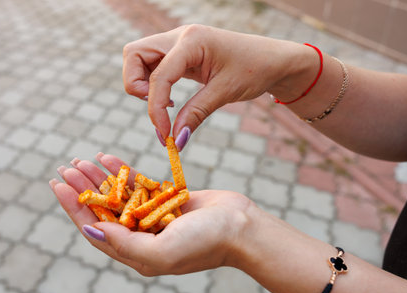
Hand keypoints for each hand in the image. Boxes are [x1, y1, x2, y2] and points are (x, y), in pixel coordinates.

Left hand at [50, 153, 254, 274]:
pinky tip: (109, 159)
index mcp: (136, 253)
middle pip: (104, 209)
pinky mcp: (165, 200)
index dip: (74, 208)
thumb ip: (125, 244)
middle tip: (67, 167)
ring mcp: (153, 216)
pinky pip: (138, 184)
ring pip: (119, 195)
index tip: (58, 185)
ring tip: (82, 160)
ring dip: (100, 177)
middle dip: (84, 188)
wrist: (240, 227)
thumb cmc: (205, 243)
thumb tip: (90, 231)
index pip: (95, 228)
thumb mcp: (162, 251)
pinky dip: (123, 172)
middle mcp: (141, 236)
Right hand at [123, 24, 312, 140]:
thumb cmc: (255, 69)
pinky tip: (172, 99)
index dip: (155, 108)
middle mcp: (179, 36)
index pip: (159, 75)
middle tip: (158, 108)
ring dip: (142, 83)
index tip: (165, 134)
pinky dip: (154, 84)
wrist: (273, 60)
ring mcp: (178, 43)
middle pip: (133, 54)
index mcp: (192, 41)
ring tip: (165, 104)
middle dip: (135, 85)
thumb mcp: (225, 93)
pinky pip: (154, 66)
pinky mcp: (181, 54)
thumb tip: (174, 141)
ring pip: (139, 58)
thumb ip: (196, 114)